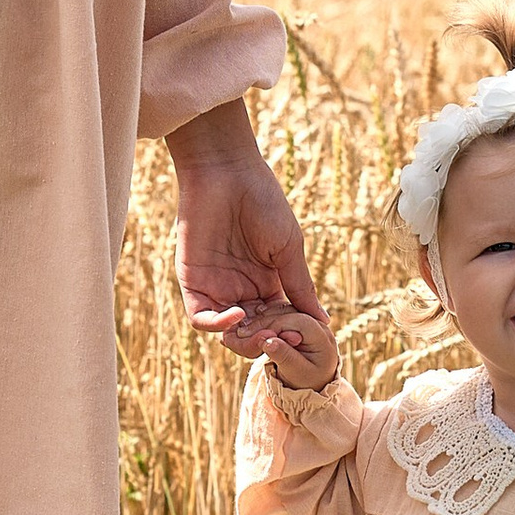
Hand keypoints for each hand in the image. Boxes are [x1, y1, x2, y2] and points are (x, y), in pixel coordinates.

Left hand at [170, 103, 324, 357]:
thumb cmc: (264, 202)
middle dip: (266, 341)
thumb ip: (300, 286)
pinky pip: (200, 317)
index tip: (303, 335)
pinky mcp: (192, 280)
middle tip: (280, 339)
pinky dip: (217, 325)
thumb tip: (323, 320)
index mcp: (267, 282)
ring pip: (226, 332)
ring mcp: (216, 286)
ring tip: (260, 331)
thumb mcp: (288, 249)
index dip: (290, 333)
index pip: (278, 323)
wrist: (228, 172)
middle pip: (252, 333)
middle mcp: (241, 288)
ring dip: (242, 339)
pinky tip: (238, 314)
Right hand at [247, 303, 340, 389]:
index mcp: (322, 336)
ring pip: (281, 310)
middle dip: (264, 322)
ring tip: (242, 331)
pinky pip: (279, 314)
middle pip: (288, 313)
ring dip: (261, 319)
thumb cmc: (306, 382)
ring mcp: (307, 320)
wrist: (311, 385)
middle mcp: (317, 323)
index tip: (253, 336)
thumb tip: (267, 341)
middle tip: (241, 332)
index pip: (297, 321)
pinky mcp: (297, 321)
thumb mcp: (296, 372)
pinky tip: (249, 326)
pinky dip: (264, 319)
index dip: (274, 326)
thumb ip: (284, 356)